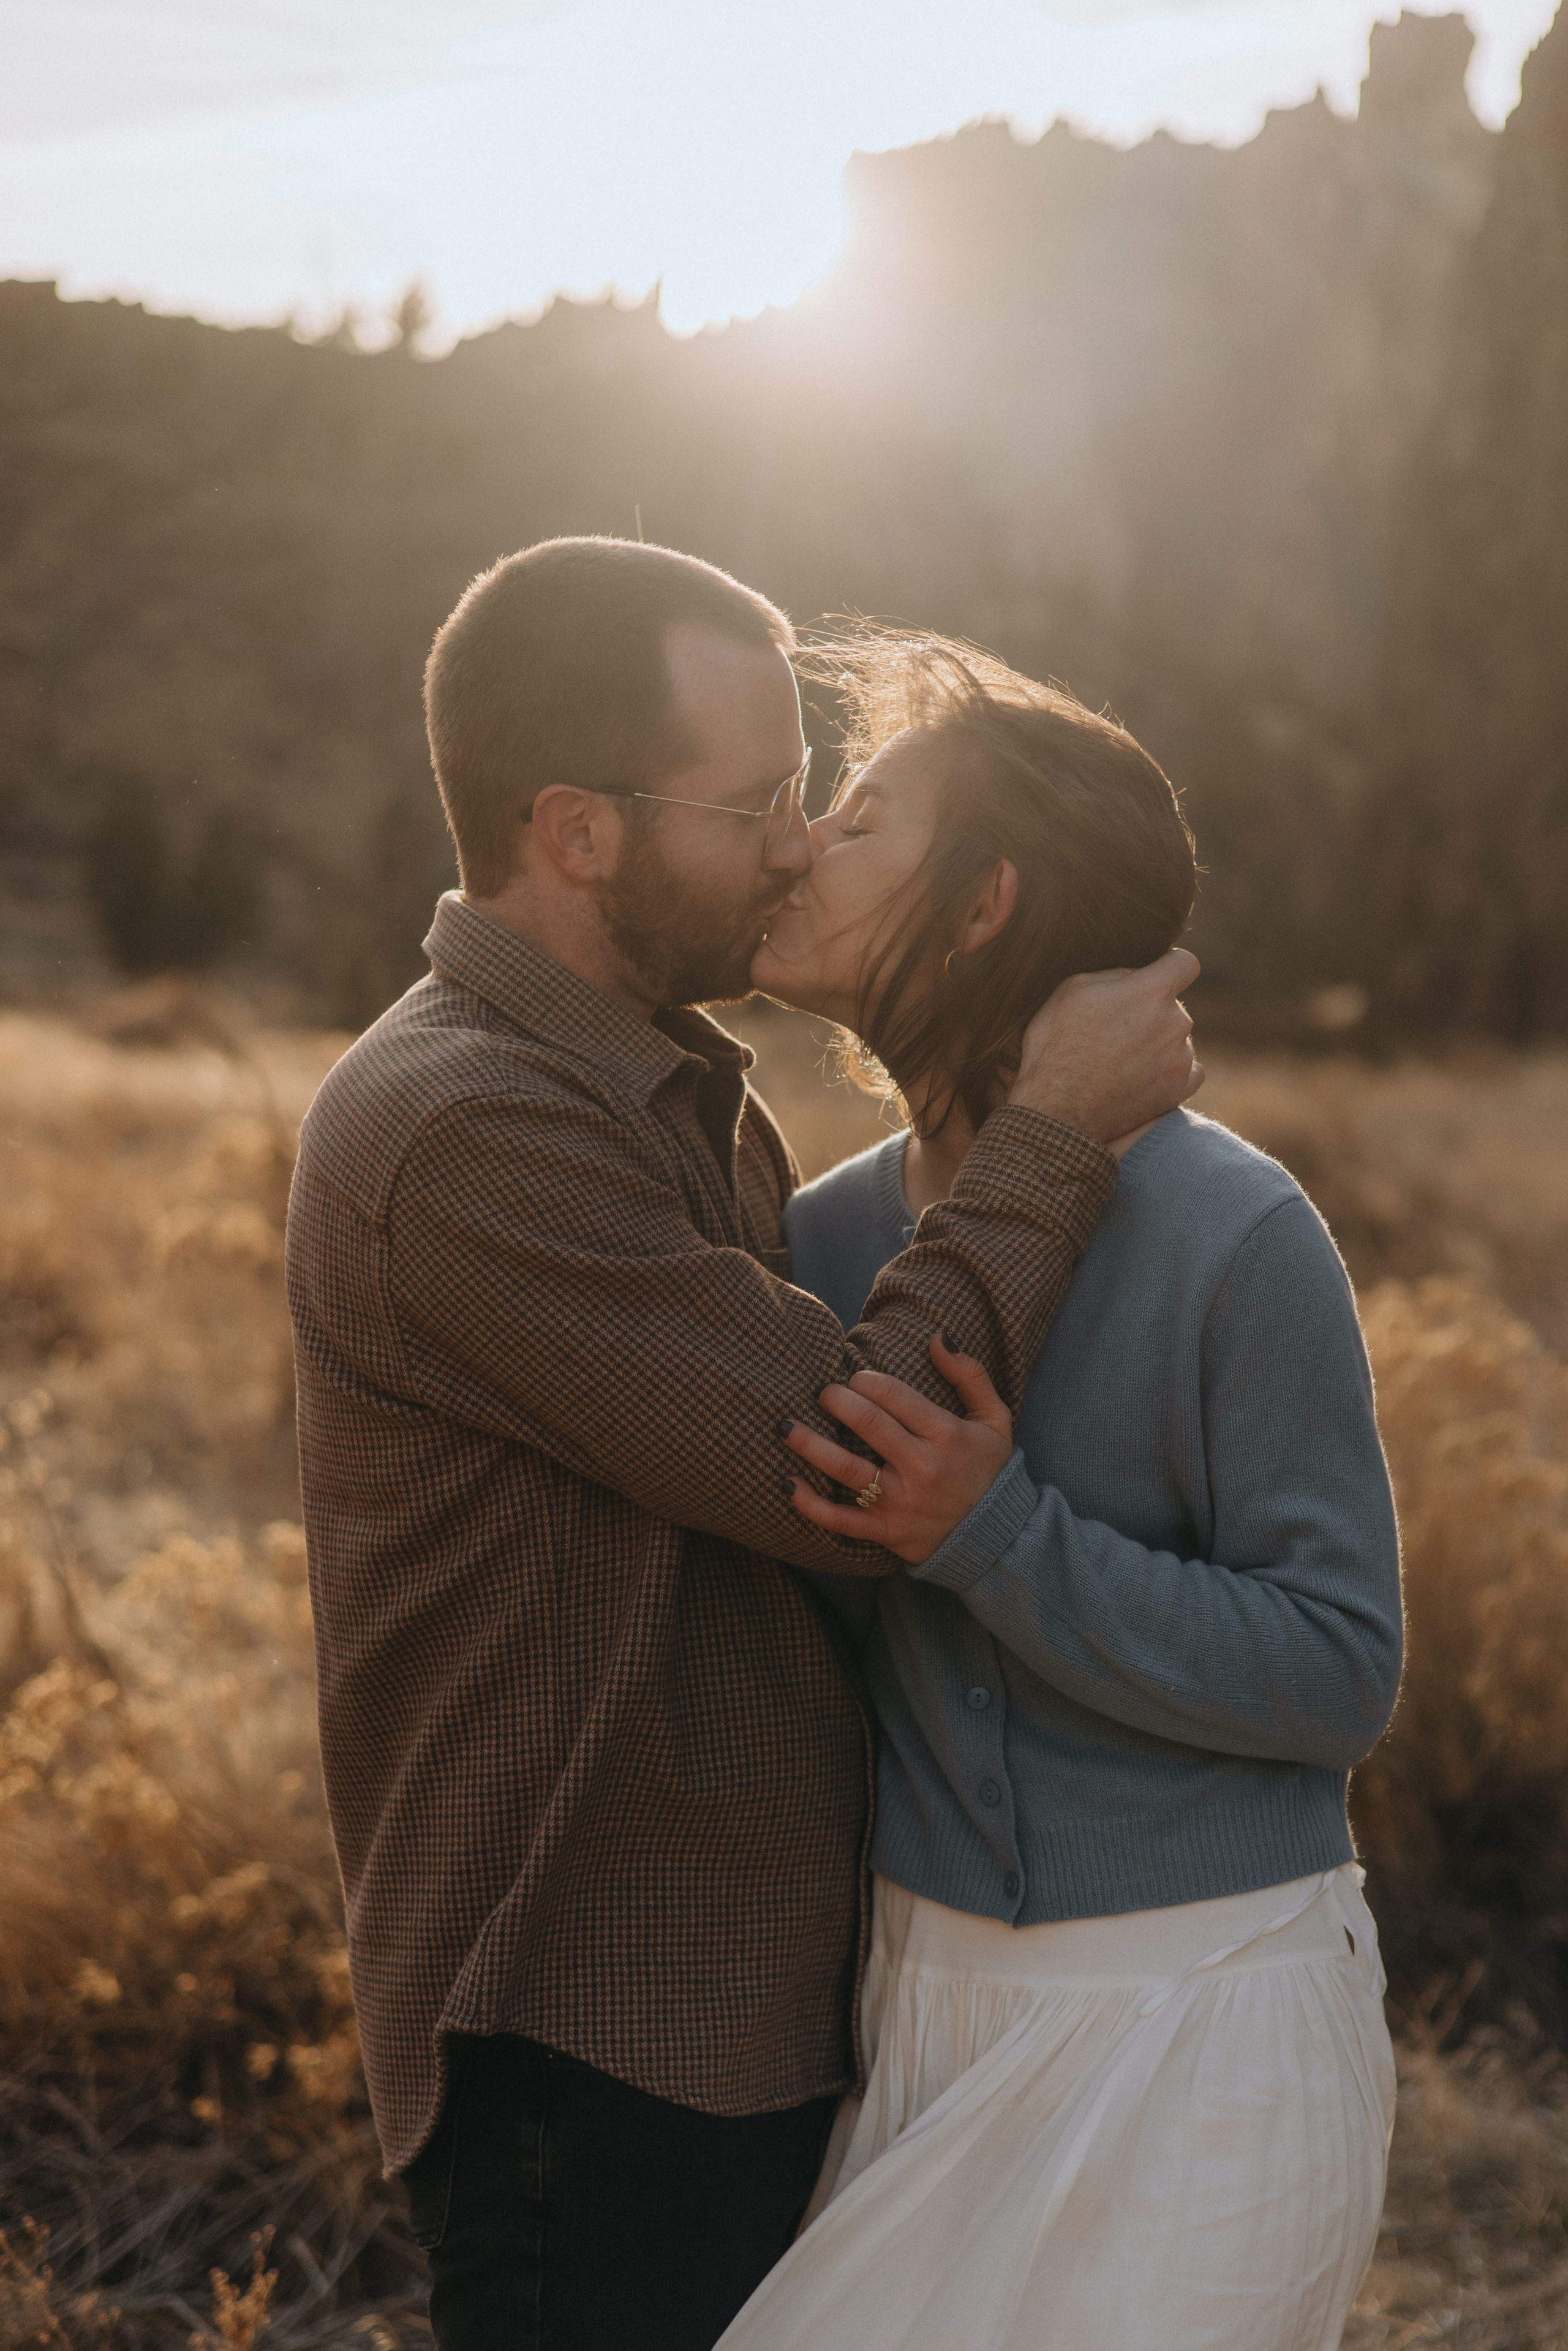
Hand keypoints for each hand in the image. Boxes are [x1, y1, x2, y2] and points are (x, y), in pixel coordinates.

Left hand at [779, 1334, 1012, 1564]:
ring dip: (808, 1444)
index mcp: (947, 1435)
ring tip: (784, 1427)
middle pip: (867, 1423)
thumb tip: (939, 1335)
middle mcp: (923, 1467)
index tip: (854, 1379)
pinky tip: (788, 1484)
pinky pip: (841, 1520)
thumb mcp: (995, 1419)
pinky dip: (810, 1505)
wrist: (998, 1539)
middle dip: (836, 1400)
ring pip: (845, 1469)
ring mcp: (902, 1502)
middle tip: (821, 1392)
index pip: (893, 1395)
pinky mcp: (886, 1532)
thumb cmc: (989, 1471)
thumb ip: (969, 1374)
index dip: (865, 1379)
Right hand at [1009, 947, 1202, 1143]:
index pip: (1185, 964)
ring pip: (1177, 1039)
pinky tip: (1143, 1078)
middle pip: (1173, 1006)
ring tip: (1120, 1062)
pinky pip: (1189, 1071)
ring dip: (1158, 1044)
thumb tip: (1136, 974)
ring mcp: (1180, 1058)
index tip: (1156, 977)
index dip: (1171, 967)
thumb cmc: (1056, 1047)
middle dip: (1150, 1013)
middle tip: (1115, 1031)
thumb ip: (1113, 975)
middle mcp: (1174, 1022)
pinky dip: (1170, 1072)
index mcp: (1150, 991)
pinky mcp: (1179, 1089)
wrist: (1056, 1111)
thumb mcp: (1070, 992)